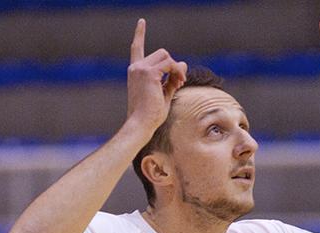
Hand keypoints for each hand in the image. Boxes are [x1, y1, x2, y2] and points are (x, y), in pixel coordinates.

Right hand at [126, 19, 187, 133]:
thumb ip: (173, 78)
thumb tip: (183, 63)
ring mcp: (141, 69)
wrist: (141, 123)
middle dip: (174, 65)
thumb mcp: (164, 93)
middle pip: (162, 53)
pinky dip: (178, 72)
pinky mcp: (149, 73)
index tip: (142, 21)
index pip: (136, 48)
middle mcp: (136, 67)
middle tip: (179, 82)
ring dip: (177, 69)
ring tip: (179, 84)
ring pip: (167, 56)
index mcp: (135, 71)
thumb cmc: (150, 114)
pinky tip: (178, 84)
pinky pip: (171, 64)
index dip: (139, 34)